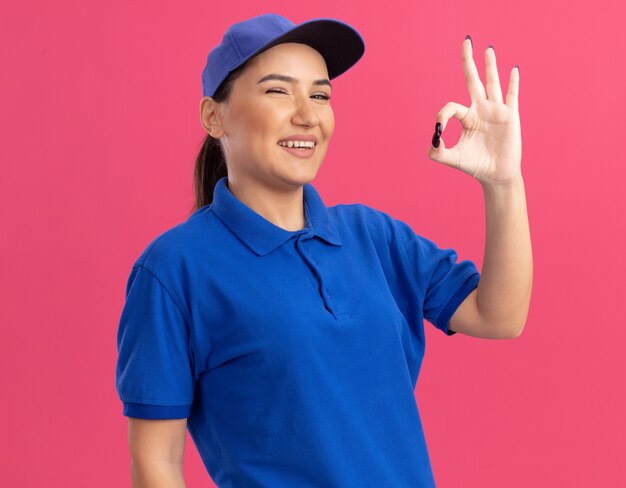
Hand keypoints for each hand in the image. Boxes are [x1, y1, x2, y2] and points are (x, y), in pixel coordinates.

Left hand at [427, 37, 521, 186]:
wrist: (495, 175)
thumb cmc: (475, 166)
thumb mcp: (452, 159)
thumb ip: (437, 152)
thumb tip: (433, 140)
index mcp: (466, 118)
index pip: (451, 106)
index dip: (442, 115)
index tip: (439, 130)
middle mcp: (480, 110)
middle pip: (473, 80)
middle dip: (468, 61)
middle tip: (466, 41)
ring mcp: (496, 111)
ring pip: (492, 83)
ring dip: (490, 66)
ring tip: (487, 49)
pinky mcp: (510, 116)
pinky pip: (512, 96)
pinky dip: (513, 83)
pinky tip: (512, 70)